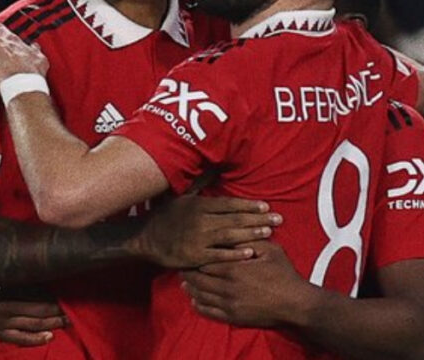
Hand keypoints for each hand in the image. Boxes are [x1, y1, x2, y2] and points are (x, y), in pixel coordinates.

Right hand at [0, 287, 68, 346]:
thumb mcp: (9, 280)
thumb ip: (27, 283)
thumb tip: (51, 281)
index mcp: (7, 292)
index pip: (37, 297)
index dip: (55, 301)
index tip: (68, 301)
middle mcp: (4, 308)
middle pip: (38, 312)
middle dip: (57, 313)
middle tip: (72, 313)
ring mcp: (0, 322)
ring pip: (32, 325)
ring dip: (52, 324)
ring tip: (66, 322)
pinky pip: (20, 338)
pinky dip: (36, 339)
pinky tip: (49, 337)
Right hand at [138, 195, 281, 268]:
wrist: (146, 237)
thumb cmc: (166, 216)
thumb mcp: (182, 196)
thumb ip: (199, 184)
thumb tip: (213, 168)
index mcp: (199, 205)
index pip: (229, 203)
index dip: (249, 205)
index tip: (265, 206)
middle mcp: (201, 220)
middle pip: (235, 218)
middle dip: (258, 218)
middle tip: (278, 219)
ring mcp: (198, 238)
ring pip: (230, 235)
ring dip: (251, 233)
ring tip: (268, 232)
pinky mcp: (195, 256)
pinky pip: (219, 255)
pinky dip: (235, 254)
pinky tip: (250, 252)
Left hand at [181, 240, 304, 327]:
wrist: (295, 304)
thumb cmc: (284, 274)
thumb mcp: (270, 250)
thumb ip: (250, 240)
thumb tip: (234, 231)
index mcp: (234, 269)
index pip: (204, 261)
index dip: (195, 256)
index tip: (190, 250)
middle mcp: (227, 287)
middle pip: (197, 278)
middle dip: (188, 271)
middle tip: (182, 265)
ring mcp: (228, 304)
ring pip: (200, 295)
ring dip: (190, 287)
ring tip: (184, 281)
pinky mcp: (232, 317)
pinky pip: (209, 311)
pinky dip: (199, 305)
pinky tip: (195, 299)